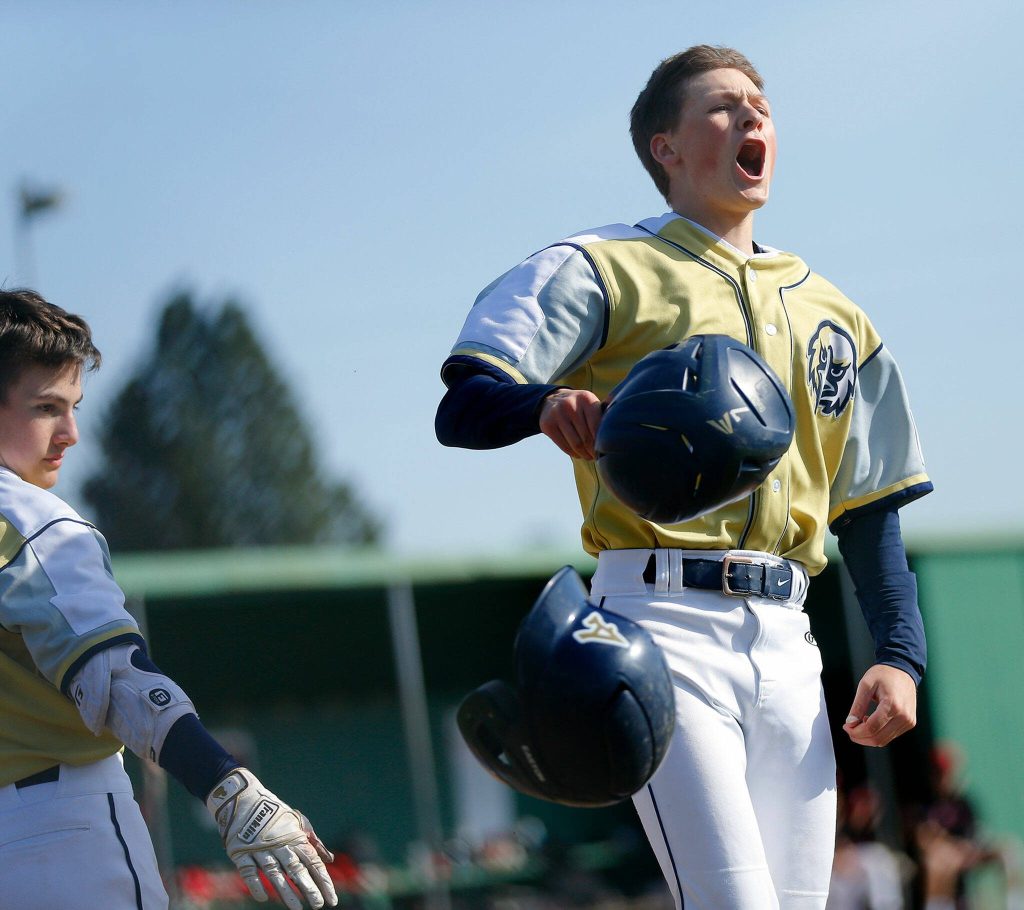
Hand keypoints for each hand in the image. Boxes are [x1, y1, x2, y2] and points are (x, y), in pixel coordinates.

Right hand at [206, 768, 337, 909]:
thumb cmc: (275, 813)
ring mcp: (259, 848)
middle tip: (318, 905)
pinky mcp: (241, 852)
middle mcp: (279, 844)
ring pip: (275, 873)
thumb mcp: (298, 822)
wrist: (243, 798)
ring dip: (285, 892)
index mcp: (295, 837)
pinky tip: (263, 897)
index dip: (323, 880)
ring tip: (296, 908)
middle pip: (296, 868)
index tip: (331, 898)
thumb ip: (313, 842)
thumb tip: (329, 860)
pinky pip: (248, 870)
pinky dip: (255, 883)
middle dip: (308, 887)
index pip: (313, 862)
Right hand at [539, 389, 602, 459]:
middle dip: (593, 450)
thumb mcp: (590, 404)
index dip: (601, 441)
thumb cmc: (579, 407)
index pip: (597, 426)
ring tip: (588, 456)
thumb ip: (601, 417)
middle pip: (586, 437)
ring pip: (575, 444)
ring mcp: (557, 414)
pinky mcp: (547, 424)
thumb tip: (612, 440)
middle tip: (596, 456)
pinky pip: (563, 446)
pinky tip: (577, 454)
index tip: (603, 449)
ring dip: (584, 454)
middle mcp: (570, 404)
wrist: (552, 399)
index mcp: (586, 398)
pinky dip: (573, 453)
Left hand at [843, 664, 916, 746]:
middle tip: (849, 728)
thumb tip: (850, 723)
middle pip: (878, 738)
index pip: (871, 728)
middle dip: (860, 737)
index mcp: (893, 705)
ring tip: (859, 723)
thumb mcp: (866, 685)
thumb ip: (858, 705)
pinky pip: (891, 736)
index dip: (856, 731)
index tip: (846, 726)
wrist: (903, 670)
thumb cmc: (884, 674)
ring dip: (868, 737)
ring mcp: (908, 721)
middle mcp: (904, 716)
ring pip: (884, 740)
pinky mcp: (910, 723)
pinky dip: (878, 734)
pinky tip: (871, 722)